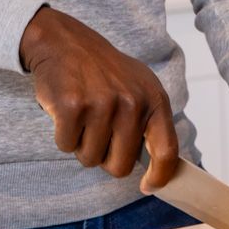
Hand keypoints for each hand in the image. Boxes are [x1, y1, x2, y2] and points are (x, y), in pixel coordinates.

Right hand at [19, 6, 177, 190]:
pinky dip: (62, 134)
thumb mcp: (138, 87)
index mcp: (154, 98)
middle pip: (119, 166)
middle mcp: (132, 102)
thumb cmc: (102, 70)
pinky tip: (66, 110)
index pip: (167, 151)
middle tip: (97, 129)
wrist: (65, 41)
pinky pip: (66, 146)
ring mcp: (103, 104)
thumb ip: (149, 123)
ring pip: (90, 158)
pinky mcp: (73, 107)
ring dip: (81, 143)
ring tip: (82, 113)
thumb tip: (159, 171)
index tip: (148, 186)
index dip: (159, 177)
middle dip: (105, 156)